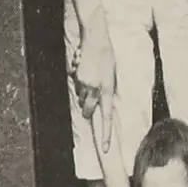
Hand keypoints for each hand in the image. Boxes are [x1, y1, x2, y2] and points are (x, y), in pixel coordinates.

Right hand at [70, 21, 119, 150]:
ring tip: (89, 77)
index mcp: (108, 90)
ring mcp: (84, 84)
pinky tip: (83, 69)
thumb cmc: (106, 56)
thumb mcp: (111, 74)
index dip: (106, 134)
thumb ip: (106, 89)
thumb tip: (98, 101)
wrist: (96, 38)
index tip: (106, 149)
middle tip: (89, 103)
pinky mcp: (76, 77)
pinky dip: (79, 82)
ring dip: (83, 93)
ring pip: (81, 97)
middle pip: (88, 110)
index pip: (107, 118)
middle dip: (87, 110)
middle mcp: (95, 89)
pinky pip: (76, 86)